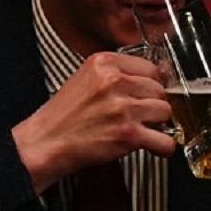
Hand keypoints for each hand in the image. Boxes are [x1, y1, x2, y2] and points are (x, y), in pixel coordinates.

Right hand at [12, 52, 177, 193]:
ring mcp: (122, 107)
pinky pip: (164, 140)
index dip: (152, 84)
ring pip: (165, 111)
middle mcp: (114, 82)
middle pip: (159, 89)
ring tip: (142, 129)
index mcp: (104, 63)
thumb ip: (117, 74)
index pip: (150, 67)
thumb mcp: (86, 79)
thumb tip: (158, 74)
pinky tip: (154, 147)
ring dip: (158, 124)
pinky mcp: (128, 133)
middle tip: (140, 115)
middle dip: (153, 104)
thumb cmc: (63, 116)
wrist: (45, 143)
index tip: (149, 94)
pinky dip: (163, 147)